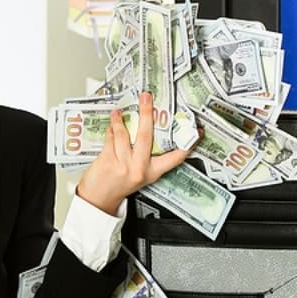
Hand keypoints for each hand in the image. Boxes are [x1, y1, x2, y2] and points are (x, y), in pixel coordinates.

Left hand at [75, 92, 190, 214]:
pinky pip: (111, 139)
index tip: (197, 132)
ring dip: (120, 120)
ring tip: (119, 111)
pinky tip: (112, 124)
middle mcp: (139, 168)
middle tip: (147, 97)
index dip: (188, 144)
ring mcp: (123, 164)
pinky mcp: (108, 160)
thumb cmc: (119, 186)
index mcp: (152, 172)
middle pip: (146, 135)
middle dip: (146, 113)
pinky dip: (111, 129)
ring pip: (124, 134)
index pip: (175, 158)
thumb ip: (145, 157)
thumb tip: (146, 130)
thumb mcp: (140, 175)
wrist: (99, 200)